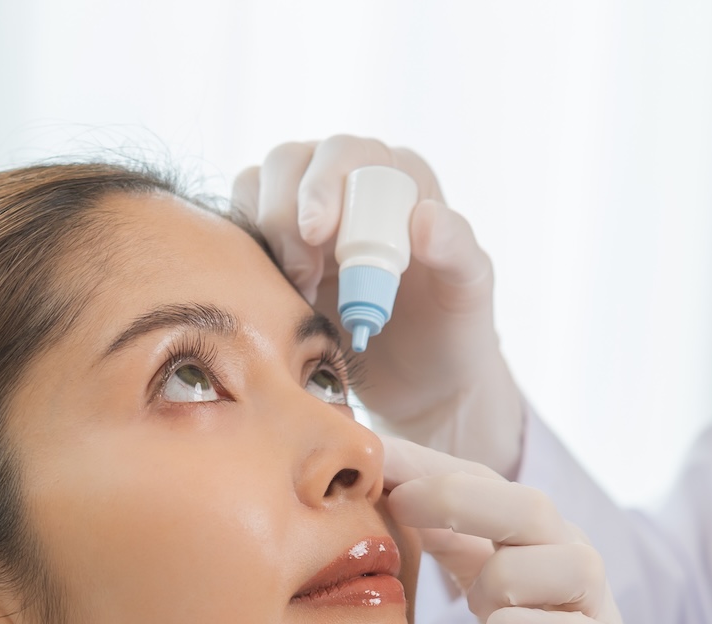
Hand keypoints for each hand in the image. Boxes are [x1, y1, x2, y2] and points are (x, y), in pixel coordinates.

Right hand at [235, 136, 525, 475]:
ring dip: (266, 236)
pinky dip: (246, 254)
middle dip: (285, 214)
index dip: (324, 184)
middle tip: (302, 275)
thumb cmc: (452, 332)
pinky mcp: (278, 249)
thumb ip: (457, 250)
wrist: (422, 382)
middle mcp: (348, 184)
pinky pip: (242, 228)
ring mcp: (307, 215)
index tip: (317, 234)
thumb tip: (424, 216)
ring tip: (297, 291)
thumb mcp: (468, 293)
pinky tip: (275, 294)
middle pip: (291, 162)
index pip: (348, 154)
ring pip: (257, 188)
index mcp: (399, 178)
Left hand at [382, 437, 711, 623]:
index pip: (481, 481)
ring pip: (565, 564)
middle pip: (528, 507)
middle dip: (461, 498)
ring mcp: (591, 607)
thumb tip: (392, 488)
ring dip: (508, 576)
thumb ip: (449, 537)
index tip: (371, 454)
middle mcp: (566, 555)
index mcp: (530, 535)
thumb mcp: (483, 581)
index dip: (426, 466)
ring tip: (476, 605)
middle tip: (402, 502)